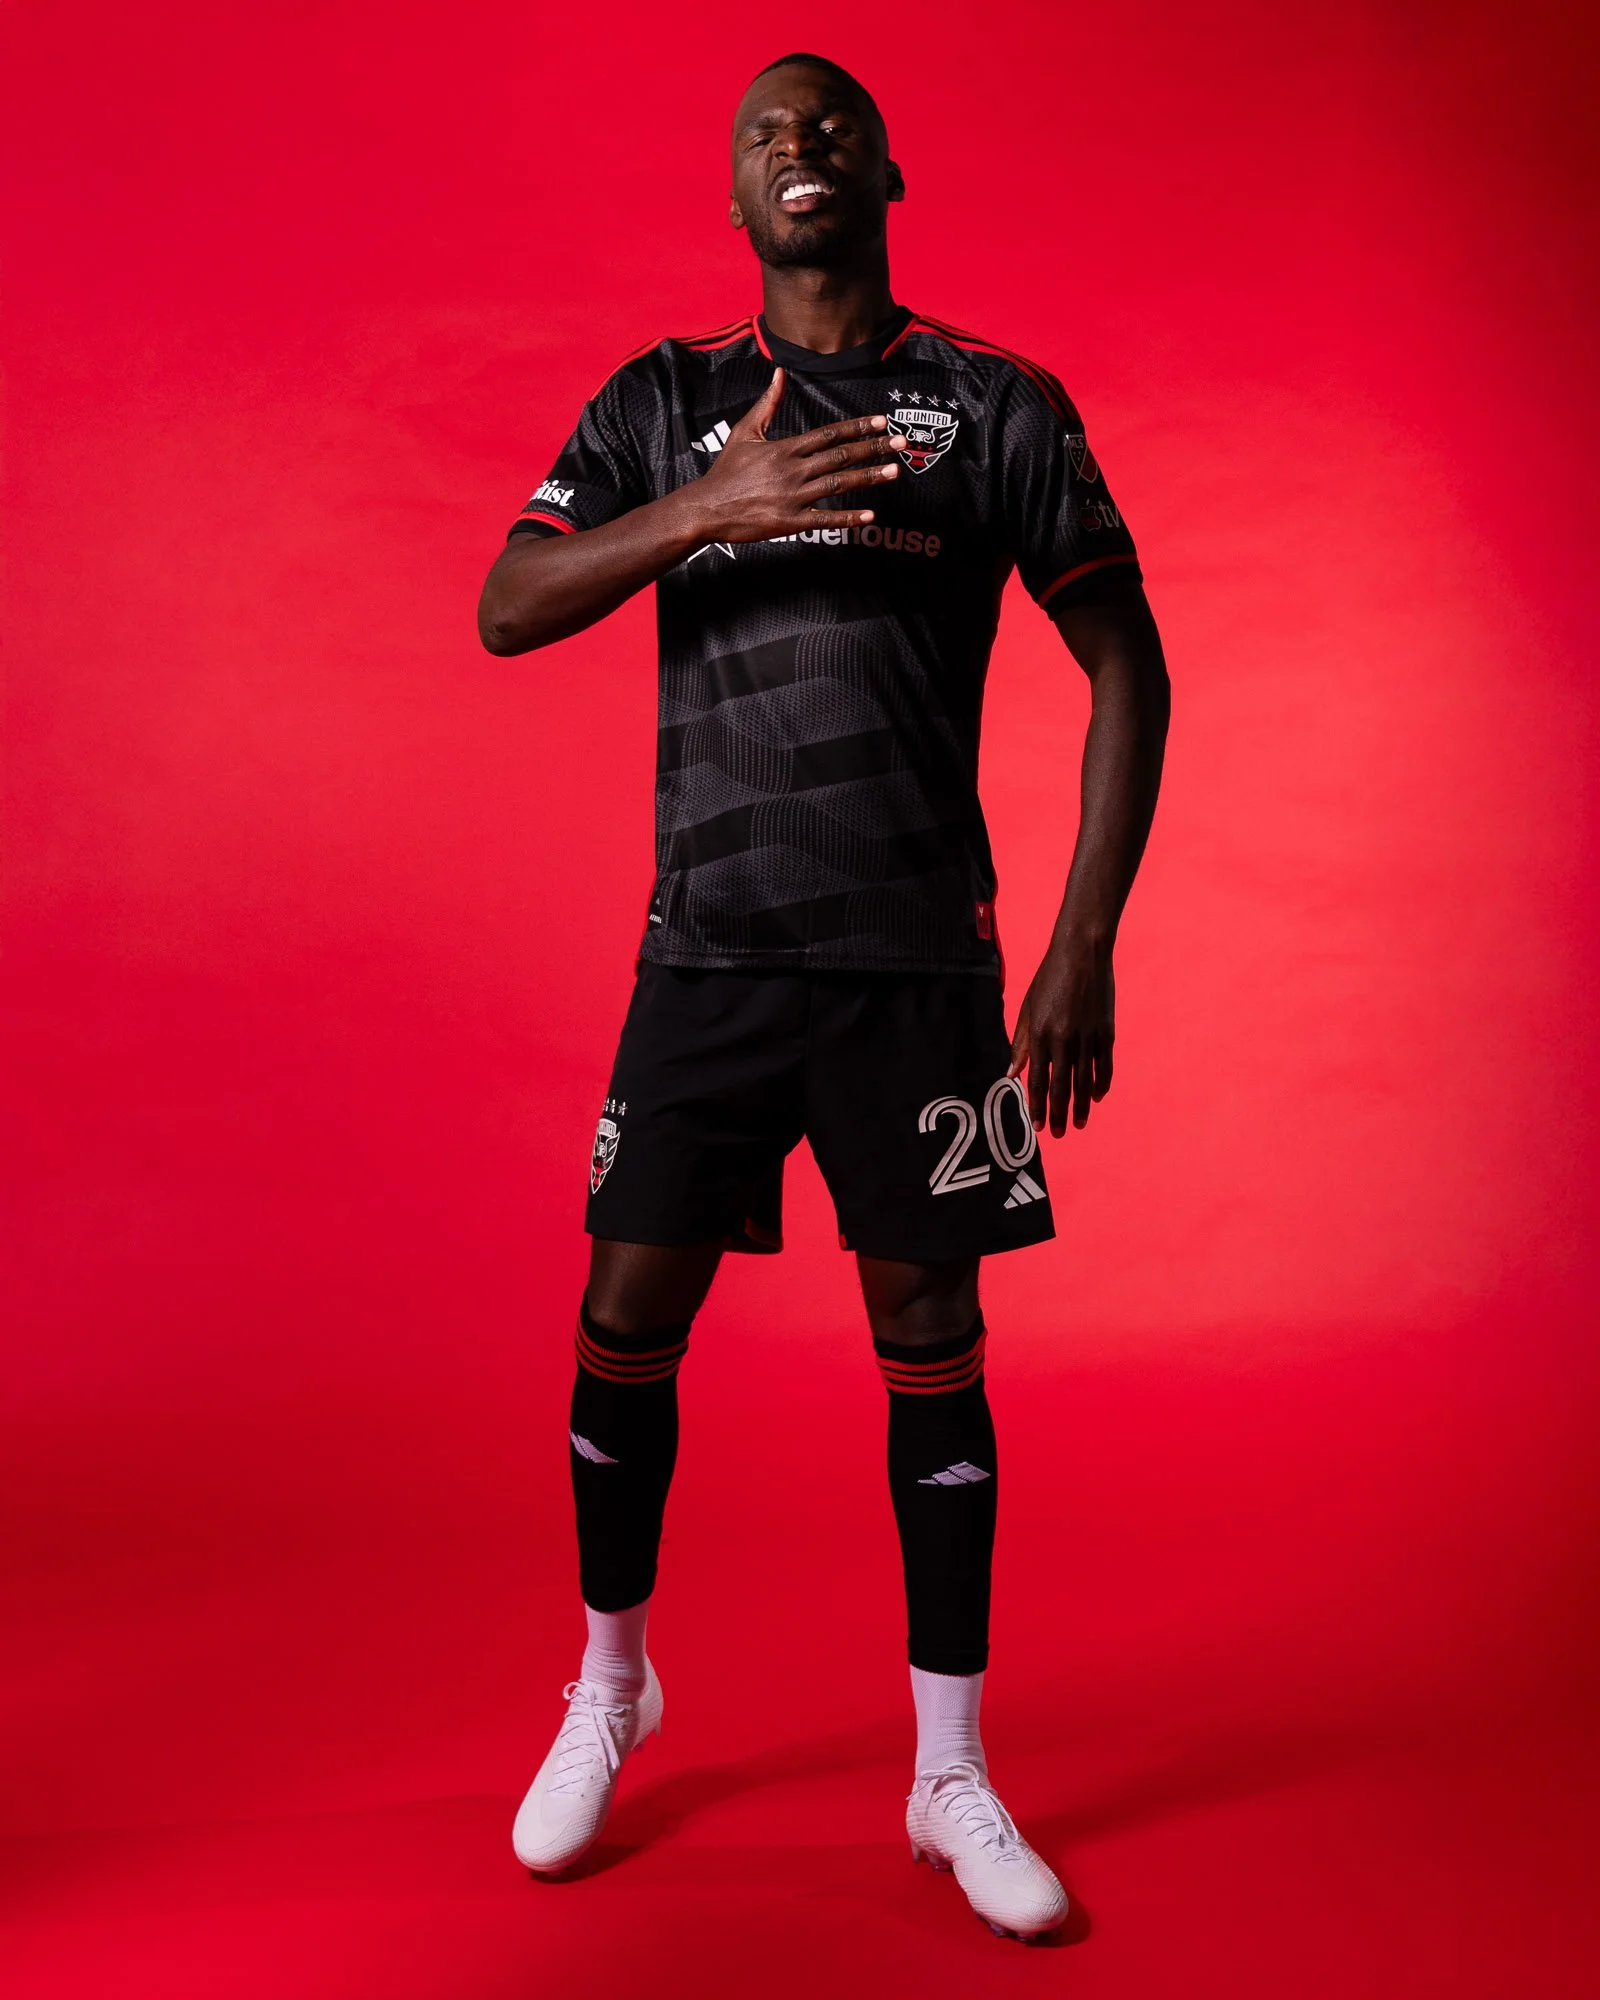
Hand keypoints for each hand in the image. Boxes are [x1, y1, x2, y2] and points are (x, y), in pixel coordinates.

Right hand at [684, 368, 906, 543]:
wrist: (706, 508)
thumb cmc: (726, 471)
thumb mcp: (745, 432)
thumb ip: (767, 404)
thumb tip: (779, 374)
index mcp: (786, 448)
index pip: (829, 434)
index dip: (857, 427)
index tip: (881, 421)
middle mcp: (793, 470)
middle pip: (840, 456)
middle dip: (873, 448)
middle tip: (901, 443)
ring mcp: (793, 497)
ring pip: (837, 484)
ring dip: (868, 478)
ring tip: (895, 471)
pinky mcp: (789, 522)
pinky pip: (824, 519)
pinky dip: (848, 517)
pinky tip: (870, 515)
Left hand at [1008, 937, 1114, 1135]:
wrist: (1083, 953)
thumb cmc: (1049, 978)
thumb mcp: (1028, 1008)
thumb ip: (1021, 1044)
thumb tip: (1011, 1075)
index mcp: (1040, 1034)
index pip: (1036, 1079)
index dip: (1036, 1105)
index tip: (1038, 1126)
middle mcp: (1064, 1039)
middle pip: (1061, 1086)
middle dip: (1059, 1113)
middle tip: (1059, 1134)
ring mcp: (1087, 1036)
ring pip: (1084, 1081)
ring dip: (1082, 1106)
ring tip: (1079, 1124)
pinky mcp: (1106, 1031)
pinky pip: (1104, 1065)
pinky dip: (1101, 1083)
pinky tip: (1097, 1097)